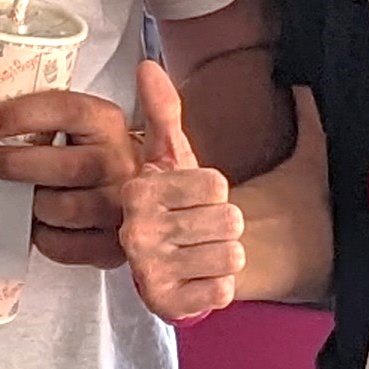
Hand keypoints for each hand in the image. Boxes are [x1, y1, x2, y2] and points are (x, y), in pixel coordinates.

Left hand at [0, 89, 138, 269]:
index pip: (68, 111)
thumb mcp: (76, 125)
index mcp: (107, 123)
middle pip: (67, 167)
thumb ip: (42, 124)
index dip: (24, 115)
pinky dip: (43, 237)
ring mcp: (120, 205)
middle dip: (17, 166)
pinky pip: (66, 246)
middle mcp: (120, 162)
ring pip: (65, 210)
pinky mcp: (112, 243)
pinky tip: (38, 225)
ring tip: (21, 199)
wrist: (132, 188)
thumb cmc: (89, 154)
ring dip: (33, 206)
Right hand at [118, 57, 244, 323]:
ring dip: (224, 255)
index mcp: (140, 190)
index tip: (193, 198)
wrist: (163, 262)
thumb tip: (147, 64)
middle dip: (223, 225)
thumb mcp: (169, 156)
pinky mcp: (166, 303)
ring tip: (201, 251)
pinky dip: (219, 286)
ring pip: (231, 255)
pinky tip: (199, 279)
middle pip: (228, 220)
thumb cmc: (172, 204)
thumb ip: (163, 111)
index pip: (216, 184)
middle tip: (199, 228)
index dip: (215, 192)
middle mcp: (138, 230)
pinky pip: (223, 290)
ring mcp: (150, 270)